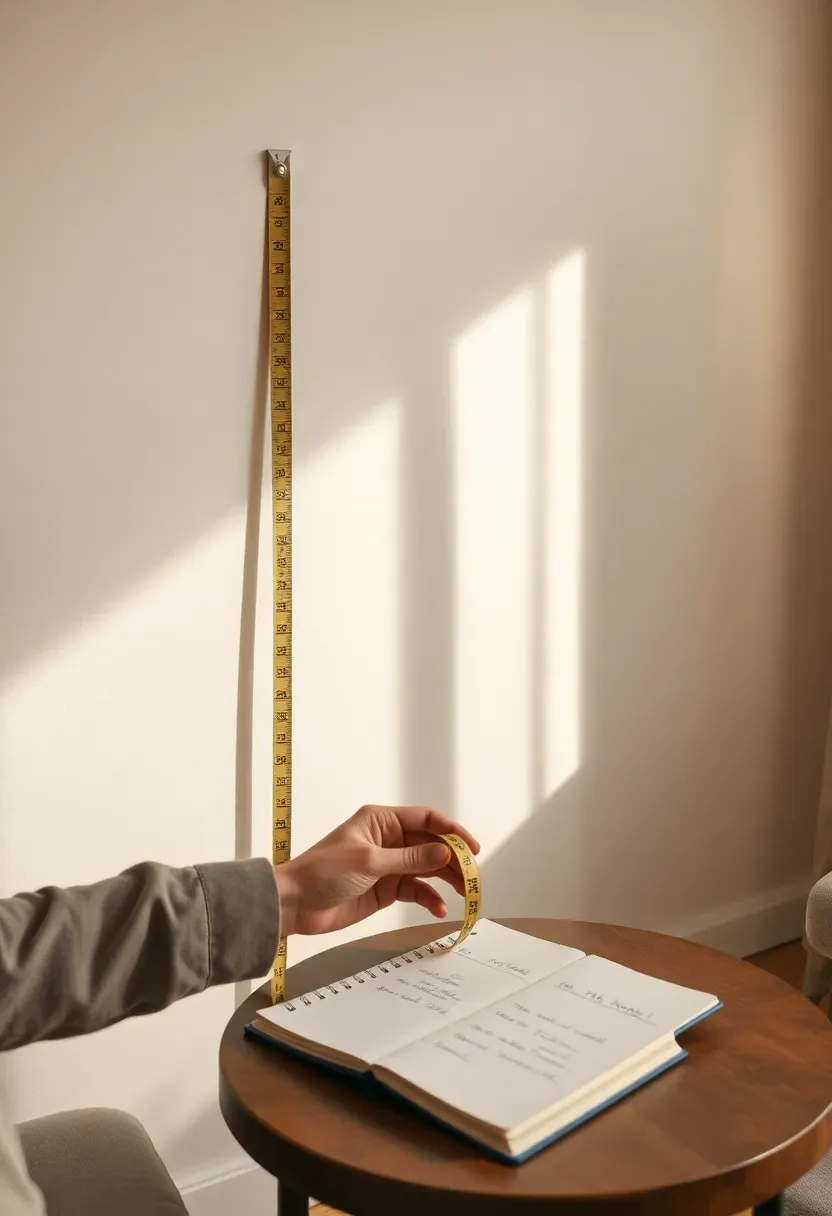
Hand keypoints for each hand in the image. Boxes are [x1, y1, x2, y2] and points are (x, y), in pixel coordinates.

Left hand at [273, 805, 479, 935]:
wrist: (295, 905)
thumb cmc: (323, 872)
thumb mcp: (369, 862)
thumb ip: (410, 858)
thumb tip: (446, 851)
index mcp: (381, 821)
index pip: (426, 819)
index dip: (452, 831)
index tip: (471, 848)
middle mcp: (388, 839)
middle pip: (431, 845)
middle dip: (453, 860)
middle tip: (472, 877)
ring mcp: (388, 865)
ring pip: (427, 868)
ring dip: (446, 880)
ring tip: (464, 894)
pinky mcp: (386, 889)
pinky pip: (415, 890)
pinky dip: (429, 898)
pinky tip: (439, 908)